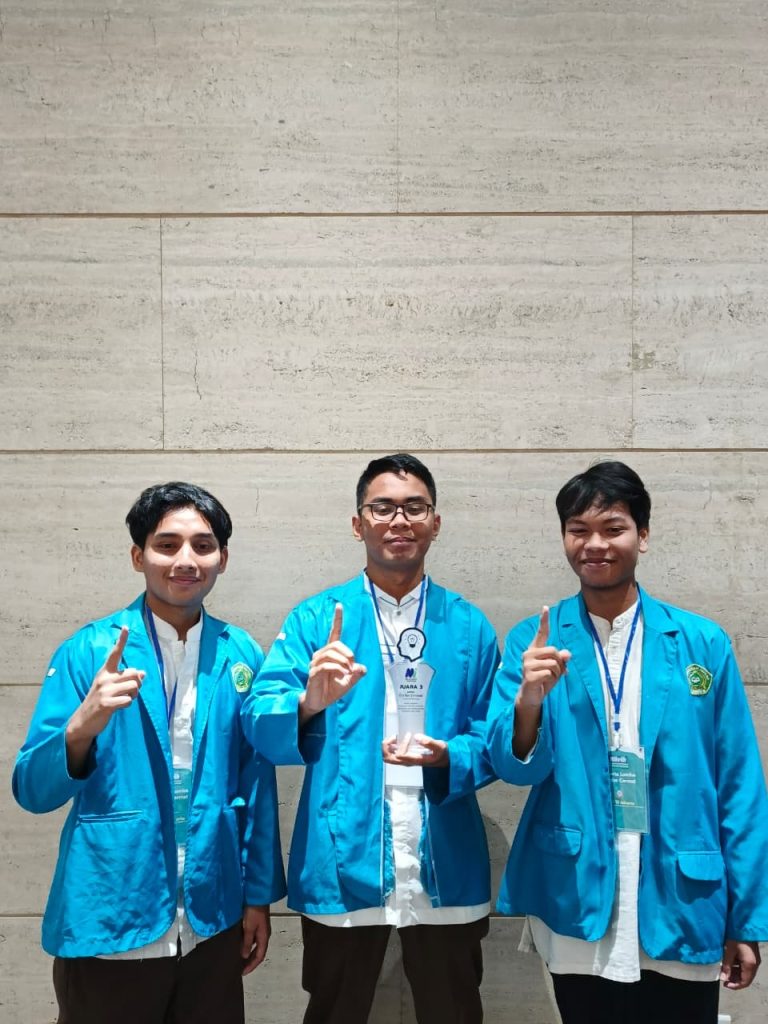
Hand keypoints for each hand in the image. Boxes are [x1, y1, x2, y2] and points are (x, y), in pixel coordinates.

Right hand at [65, 627, 144, 774]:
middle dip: (138, 684)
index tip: (126, 626)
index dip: (121, 640)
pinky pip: (128, 700)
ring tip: (124, 699)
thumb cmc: (100, 701)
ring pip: (134, 687)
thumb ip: (124, 678)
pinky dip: (128, 704)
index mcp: (104, 672)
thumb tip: (143, 673)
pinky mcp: (106, 703)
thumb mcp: (110, 686)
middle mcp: (104, 678)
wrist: (83, 720)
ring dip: (134, 695)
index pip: (115, 653)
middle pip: (134, 674)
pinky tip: (119, 707)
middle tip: (130, 692)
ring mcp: (104, 691)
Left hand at [241, 904, 270, 974]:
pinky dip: (248, 945)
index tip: (243, 973)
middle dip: (251, 961)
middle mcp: (264, 934)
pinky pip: (253, 939)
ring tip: (239, 959)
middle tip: (241, 968)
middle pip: (259, 952)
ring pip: (256, 945)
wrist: (257, 896)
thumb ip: (247, 942)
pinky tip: (241, 945)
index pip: (260, 956)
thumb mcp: (249, 928)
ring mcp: (261, 929)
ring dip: (249, 953)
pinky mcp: (257, 924)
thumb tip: (244, 956)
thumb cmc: (254, 912)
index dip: (252, 965)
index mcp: (264, 937)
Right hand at [299, 605, 365, 723]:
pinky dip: (337, 669)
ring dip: (343, 661)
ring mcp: (315, 664)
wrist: (318, 703)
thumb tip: (363, 668)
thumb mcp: (349, 683)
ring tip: (347, 672)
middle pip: (335, 645)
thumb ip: (356, 675)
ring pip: (330, 653)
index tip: (339, 605)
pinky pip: (325, 665)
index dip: (337, 619)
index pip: (334, 633)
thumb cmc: (331, 690)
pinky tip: (342, 675)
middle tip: (353, 665)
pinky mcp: (313, 673)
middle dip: (347, 653)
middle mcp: (321, 655)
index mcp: (330, 654)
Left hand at [382, 733, 448, 767]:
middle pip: (388, 759)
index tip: (409, 735)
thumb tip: (416, 737)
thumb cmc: (440, 752)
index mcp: (415, 760)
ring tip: (394, 737)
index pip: (400, 755)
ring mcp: (405, 760)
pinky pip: (391, 755)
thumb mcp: (439, 746)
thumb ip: (429, 742)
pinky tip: (396, 739)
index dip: (402, 743)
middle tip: (394, 736)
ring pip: (388, 758)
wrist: (442, 758)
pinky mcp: (404, 757)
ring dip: (387, 746)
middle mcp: (407, 762)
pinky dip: (389, 746)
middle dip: (386, 747)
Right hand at [518, 606, 570, 708]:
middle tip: (555, 672)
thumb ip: (562, 659)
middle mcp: (528, 654)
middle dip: (560, 663)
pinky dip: (552, 680)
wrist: (531, 697)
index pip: (541, 633)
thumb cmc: (543, 680)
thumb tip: (567, 653)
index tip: (545, 608)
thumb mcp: (556, 669)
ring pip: (553, 663)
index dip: (544, 620)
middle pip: (554, 650)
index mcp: (535, 650)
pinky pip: (549, 673)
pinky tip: (544, 683)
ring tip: (549, 678)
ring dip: (557, 673)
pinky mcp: (529, 675)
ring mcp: (527, 664)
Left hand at [721, 939, 760, 988]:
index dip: (735, 986)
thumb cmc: (736, 936)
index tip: (725, 984)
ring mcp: (754, 959)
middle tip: (724, 978)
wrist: (744, 923)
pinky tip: (729, 963)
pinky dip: (738, 967)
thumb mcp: (729, 951)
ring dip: (736, 973)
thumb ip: (726, 966)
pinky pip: (745, 965)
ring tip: (724, 970)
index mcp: (750, 965)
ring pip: (746, 972)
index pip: (744, 982)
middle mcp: (755, 964)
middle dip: (735, 980)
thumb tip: (723, 978)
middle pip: (746, 978)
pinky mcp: (752, 955)